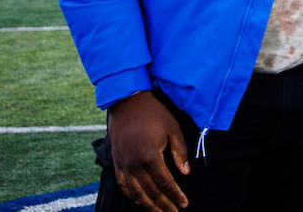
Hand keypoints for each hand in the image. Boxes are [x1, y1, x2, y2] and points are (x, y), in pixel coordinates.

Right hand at [107, 91, 189, 211]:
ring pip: (135, 192)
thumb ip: (179, 151)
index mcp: (150, 157)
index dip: (175, 195)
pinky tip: (137, 201)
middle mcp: (135, 164)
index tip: (183, 204)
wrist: (127, 101)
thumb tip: (185, 173)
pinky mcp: (116, 161)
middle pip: (151, 192)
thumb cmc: (153, 112)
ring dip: (147, 205)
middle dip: (163, 205)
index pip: (165, 183)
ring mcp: (124, 164)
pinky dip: (130, 195)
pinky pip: (122, 184)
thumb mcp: (173, 128)